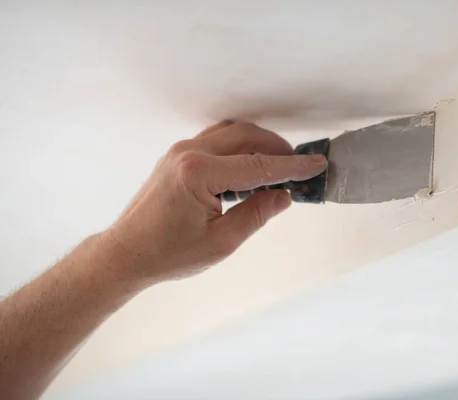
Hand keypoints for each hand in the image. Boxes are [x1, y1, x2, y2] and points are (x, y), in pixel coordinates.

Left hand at [105, 121, 326, 283]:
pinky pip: (216, 141)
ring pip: (231, 133)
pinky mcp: (177, 157)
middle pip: (246, 136)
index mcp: (200, 173)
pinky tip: (248, 170)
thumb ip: (257, 214)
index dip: (291, 166)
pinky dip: (239, 148)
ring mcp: (180, 151)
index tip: (315, 164)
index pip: (259, 165)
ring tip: (276, 169)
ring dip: (257, 145)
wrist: (126, 254)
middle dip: (277, 149)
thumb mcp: (222, 242)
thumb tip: (284, 195)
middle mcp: (189, 153)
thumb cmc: (168, 254)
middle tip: (298, 168)